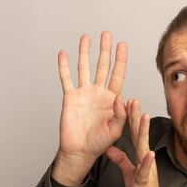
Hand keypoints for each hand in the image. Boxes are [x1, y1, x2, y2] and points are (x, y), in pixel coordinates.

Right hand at [52, 31, 127, 185]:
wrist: (80, 151)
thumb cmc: (99, 143)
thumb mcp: (116, 130)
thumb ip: (121, 114)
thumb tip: (122, 97)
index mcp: (112, 99)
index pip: (118, 75)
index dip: (120, 60)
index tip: (122, 45)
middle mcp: (98, 93)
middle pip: (102, 66)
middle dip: (105, 50)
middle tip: (107, 34)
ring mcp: (83, 94)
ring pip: (84, 68)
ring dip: (85, 52)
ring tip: (86, 37)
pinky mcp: (70, 98)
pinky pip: (66, 79)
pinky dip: (64, 67)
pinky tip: (64, 54)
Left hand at [106, 100, 174, 186]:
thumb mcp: (127, 173)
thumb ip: (120, 159)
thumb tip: (110, 147)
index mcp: (140, 158)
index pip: (135, 134)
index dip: (131, 118)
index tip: (128, 102)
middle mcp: (145, 161)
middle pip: (140, 135)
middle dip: (137, 118)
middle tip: (134, 100)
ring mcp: (146, 170)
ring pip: (144, 148)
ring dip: (144, 133)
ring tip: (144, 117)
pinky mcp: (145, 182)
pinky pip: (145, 171)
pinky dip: (147, 162)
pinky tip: (148, 154)